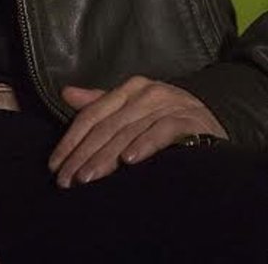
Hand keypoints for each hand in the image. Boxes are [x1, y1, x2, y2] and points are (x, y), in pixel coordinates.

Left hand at [48, 75, 227, 188]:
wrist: (212, 117)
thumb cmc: (165, 115)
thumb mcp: (133, 107)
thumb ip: (100, 103)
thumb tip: (66, 93)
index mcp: (128, 89)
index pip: (92, 115)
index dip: (71, 140)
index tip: (55, 165)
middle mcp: (144, 93)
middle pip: (106, 126)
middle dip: (84, 155)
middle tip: (67, 179)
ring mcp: (166, 105)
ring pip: (128, 132)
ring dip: (106, 157)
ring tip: (88, 176)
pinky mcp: (187, 120)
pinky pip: (162, 132)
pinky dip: (145, 145)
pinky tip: (129, 160)